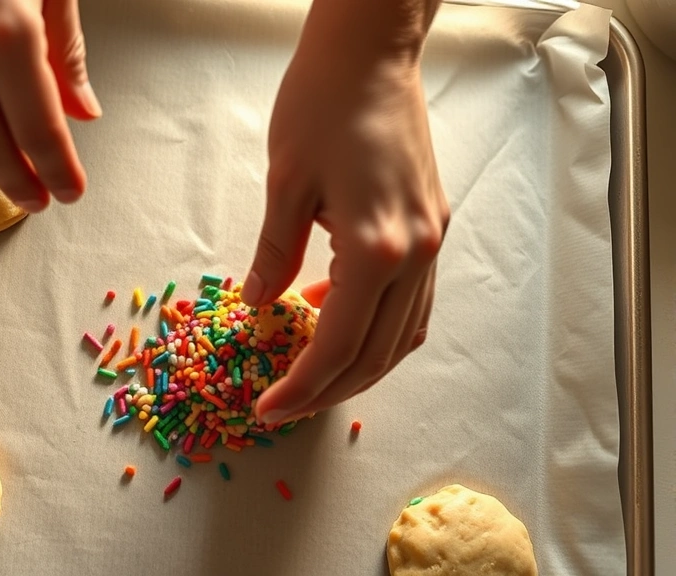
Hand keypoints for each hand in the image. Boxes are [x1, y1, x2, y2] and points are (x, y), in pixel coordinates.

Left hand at [244, 2, 448, 423]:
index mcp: (377, 247)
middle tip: (286, 405)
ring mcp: (432, 241)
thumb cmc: (325, 103)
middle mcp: (416, 253)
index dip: (302, 386)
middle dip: (329, 389)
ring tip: (313, 375)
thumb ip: (273, 255)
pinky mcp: (434, 225)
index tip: (269, 407)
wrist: (372, 53)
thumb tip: (259, 304)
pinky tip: (340, 319)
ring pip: (404, 334)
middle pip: (379, 353)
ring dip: (360, 366)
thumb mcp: (284, 184)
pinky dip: (380, 327)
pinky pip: (414, 302)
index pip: (338, 345)